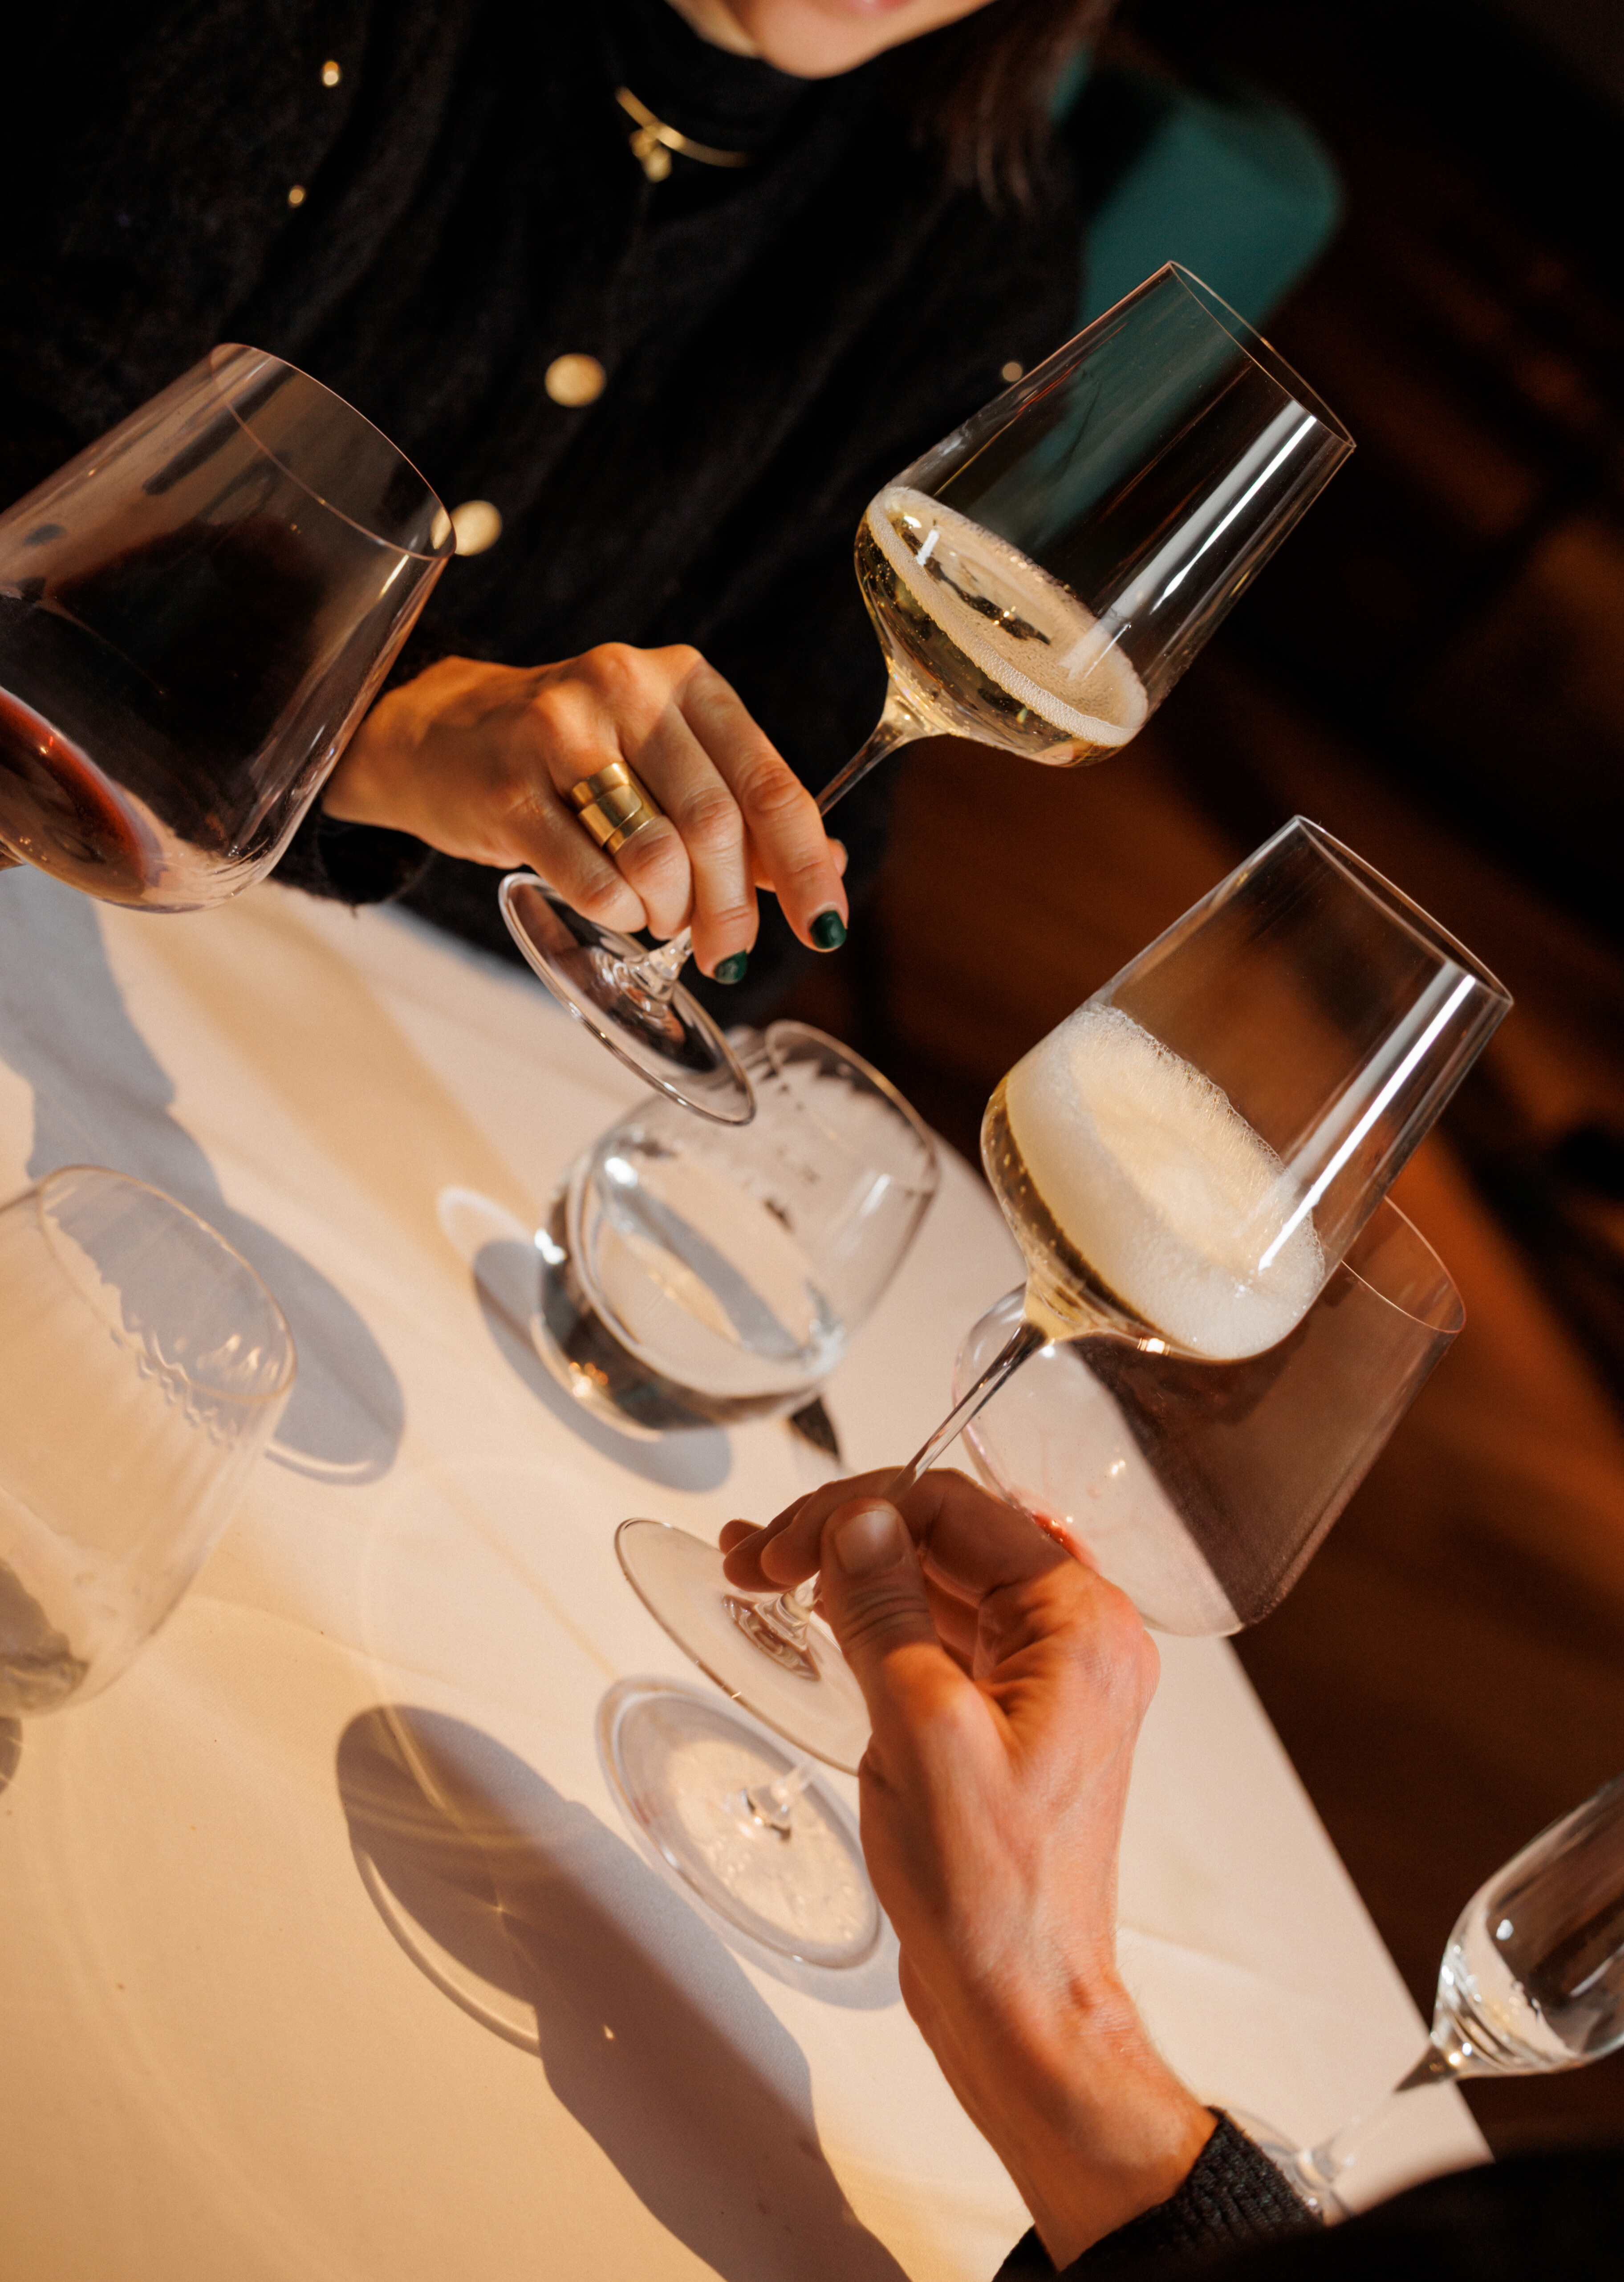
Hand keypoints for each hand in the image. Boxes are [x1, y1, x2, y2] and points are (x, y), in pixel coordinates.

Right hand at [321, 647, 847, 977]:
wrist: (439, 735)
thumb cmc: (569, 759)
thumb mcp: (665, 763)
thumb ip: (743, 812)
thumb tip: (828, 867)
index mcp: (685, 681)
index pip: (770, 782)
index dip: (805, 865)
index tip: (823, 927)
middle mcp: (627, 689)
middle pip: (716, 826)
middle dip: (732, 911)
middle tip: (727, 956)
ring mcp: (562, 732)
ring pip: (657, 857)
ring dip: (670, 914)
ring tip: (659, 919)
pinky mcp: (509, 787)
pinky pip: (593, 882)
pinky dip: (618, 914)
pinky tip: (615, 907)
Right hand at [721, 1472, 1212, 2265]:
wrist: (1020, 2009)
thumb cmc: (992, 1897)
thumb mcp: (922, 1732)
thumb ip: (887, 1611)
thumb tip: (859, 1519)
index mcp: (1083, 1626)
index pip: (957, 1509)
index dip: (855, 1510)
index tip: (779, 1546)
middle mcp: (1077, 1640)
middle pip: (947, 1536)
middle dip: (844, 1533)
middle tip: (754, 1556)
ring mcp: (1042, 1680)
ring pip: (936, 1581)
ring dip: (850, 1569)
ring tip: (759, 1570)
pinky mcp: (1006, 1718)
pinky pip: (937, 1634)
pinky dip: (872, 1617)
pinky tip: (816, 1614)